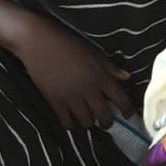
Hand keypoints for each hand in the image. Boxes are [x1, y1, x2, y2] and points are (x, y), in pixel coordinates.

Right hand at [0, 6, 136, 129]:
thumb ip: (109, 67)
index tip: (128, 115)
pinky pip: (66, 121)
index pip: (121, 98)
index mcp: (100, 75)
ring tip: (89, 121)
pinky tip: (72, 122)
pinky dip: (71, 125)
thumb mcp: (93, 52)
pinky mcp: (54, 101)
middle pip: (103, 115)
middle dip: (107, 122)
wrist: (37, 41)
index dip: (127, 110)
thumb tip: (126, 77)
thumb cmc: (67, 42)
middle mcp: (88, 89)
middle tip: (106, 122)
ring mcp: (71, 96)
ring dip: (89, 123)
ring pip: (86, 121)